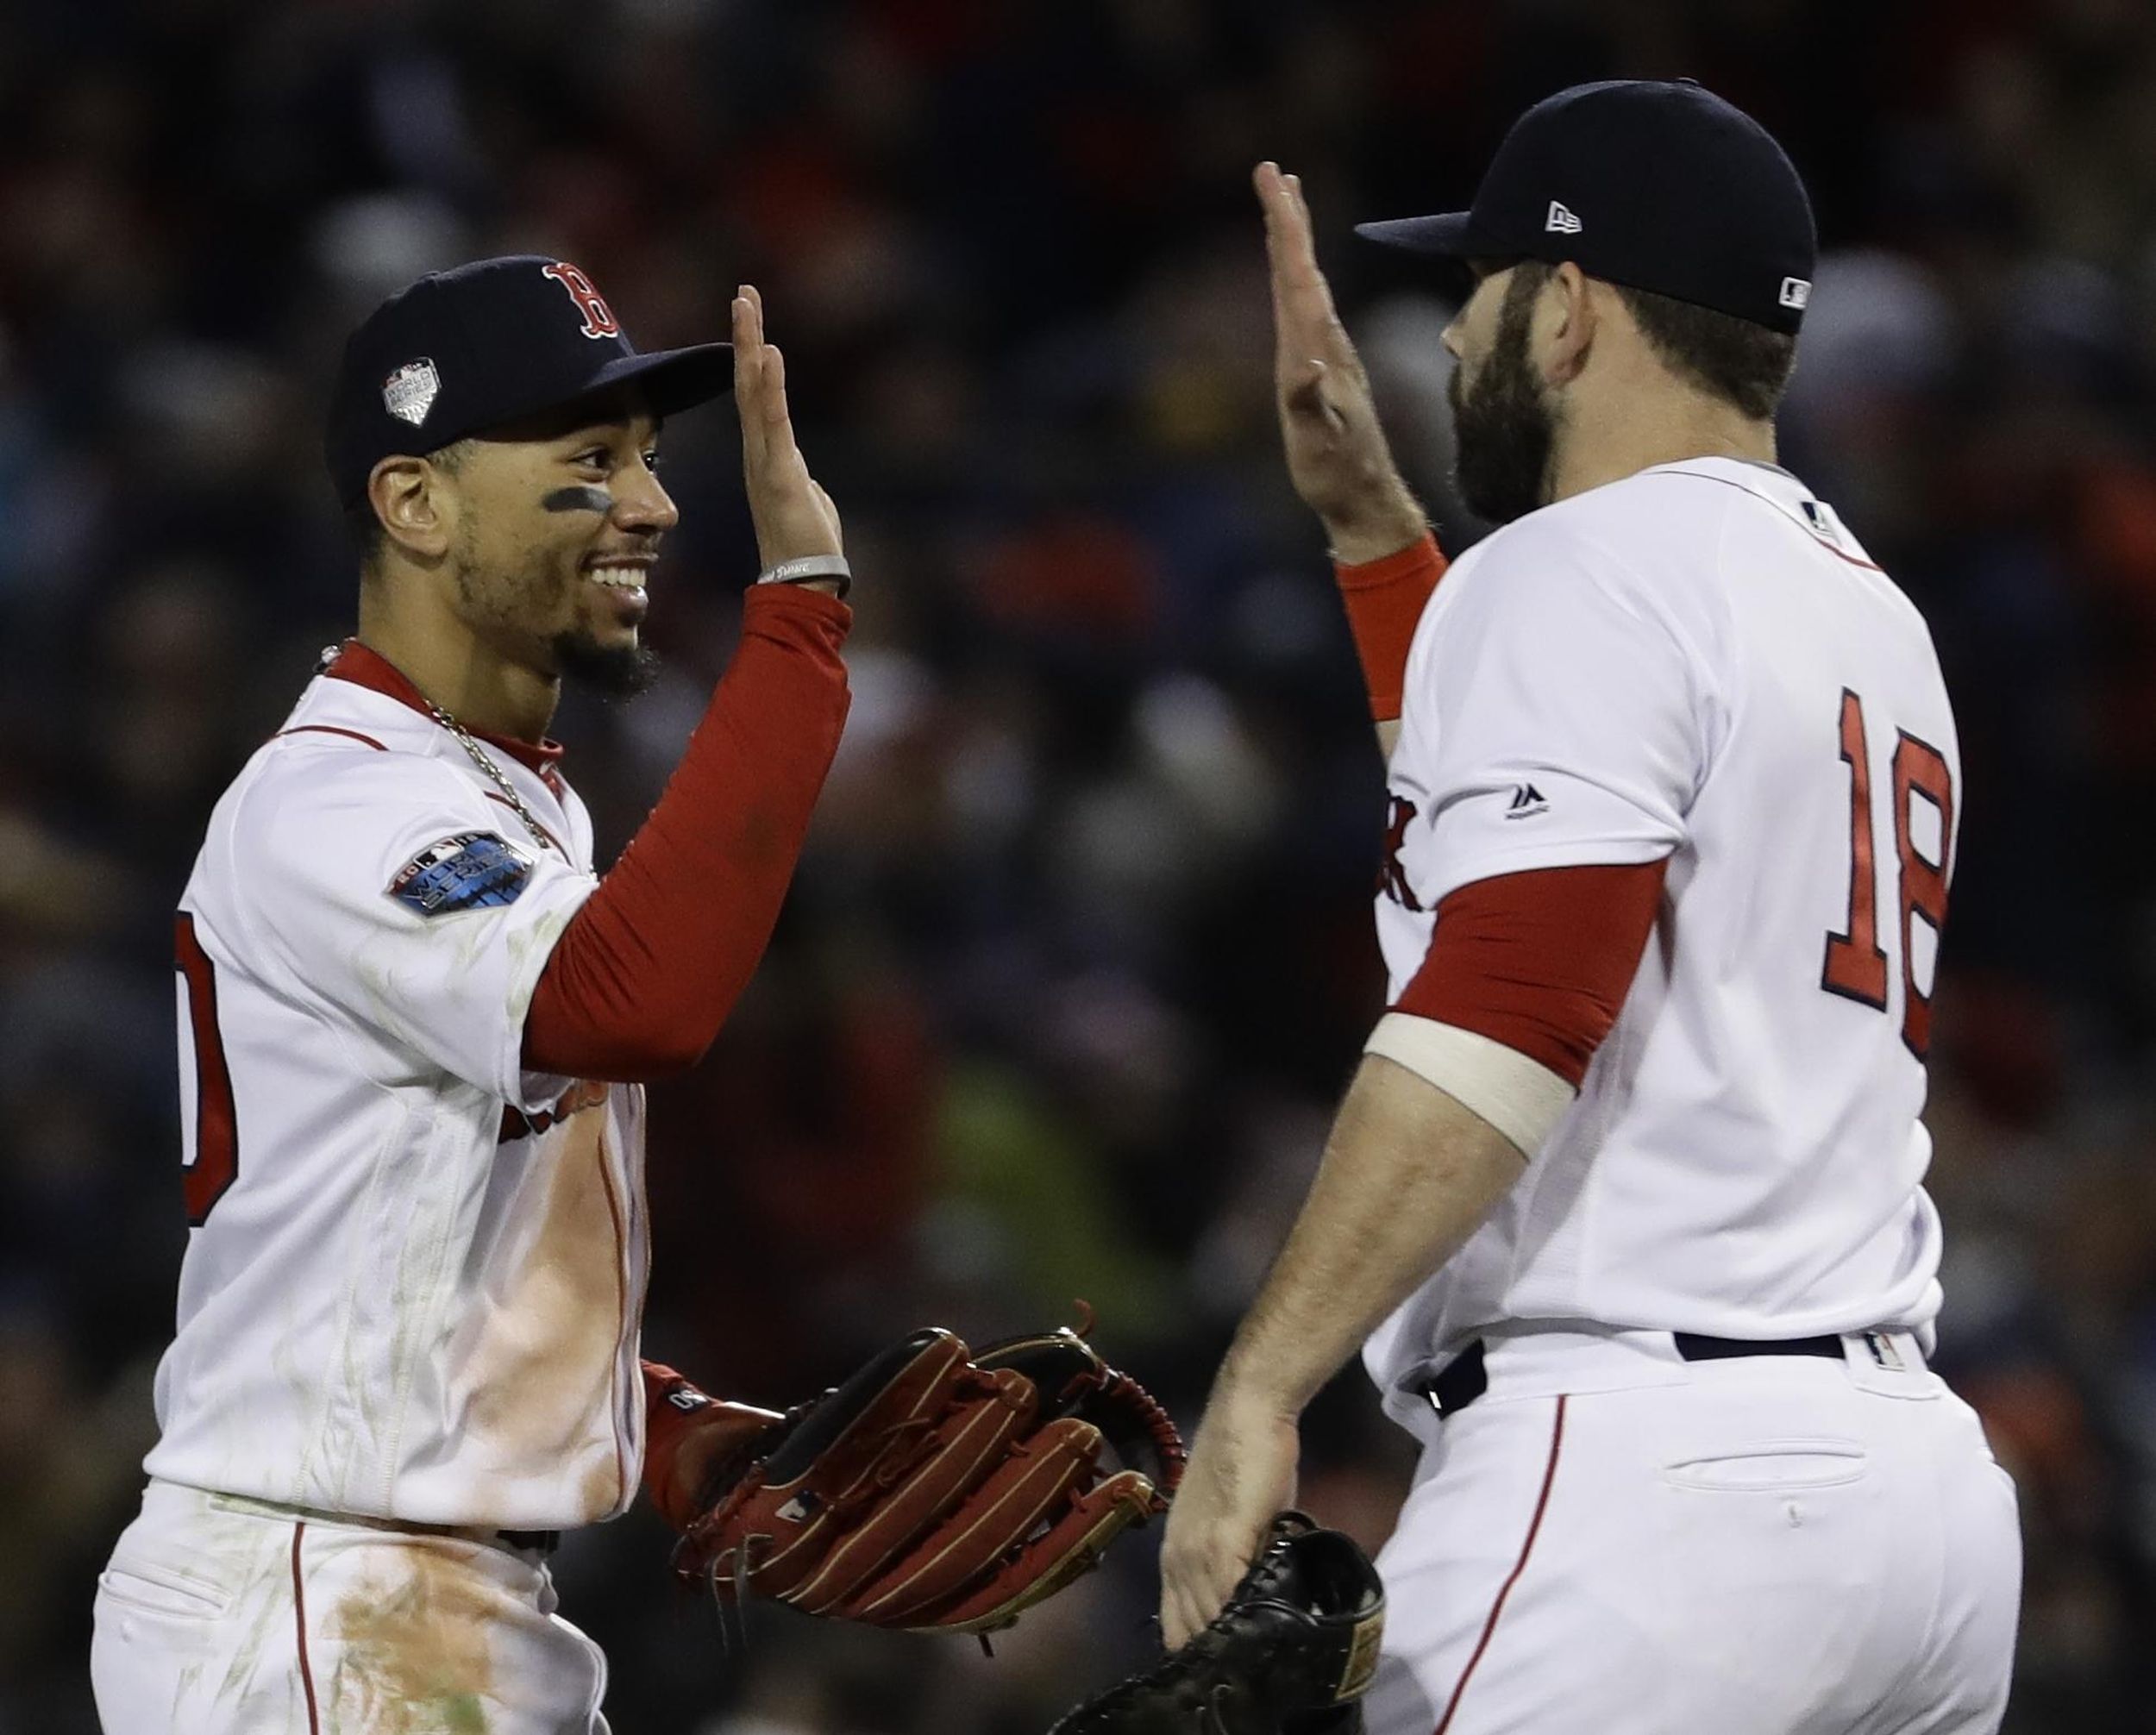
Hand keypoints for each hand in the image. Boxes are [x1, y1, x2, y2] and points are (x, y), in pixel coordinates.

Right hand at [732, 284, 845, 580]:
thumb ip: (802, 482)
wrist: (803, 582)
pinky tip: (768, 351)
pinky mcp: (780, 472)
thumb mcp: (807, 500)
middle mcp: (759, 451)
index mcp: (767, 454)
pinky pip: (774, 420)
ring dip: (749, 347)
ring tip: (747, 306)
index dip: (751, 354)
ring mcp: (765, 460)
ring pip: (753, 393)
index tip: (750, 314)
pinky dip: (770, 385)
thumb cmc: (806, 546)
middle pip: (748, 383)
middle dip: (745, 335)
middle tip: (744, 292)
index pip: (756, 394)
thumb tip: (806, 481)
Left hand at [1158, 1384, 1299, 1649]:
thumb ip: (1239, 1561)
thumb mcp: (1236, 1522)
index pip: (1177, 1624)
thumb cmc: (1245, 1461)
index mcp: (1175, 1557)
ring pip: (1207, 1620)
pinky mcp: (1225, 1542)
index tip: (1222, 1668)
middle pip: (1188, 1631)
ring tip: (1256, 1663)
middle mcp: (1177, 1560)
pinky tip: (1262, 1634)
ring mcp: (1197, 1552)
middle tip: (1242, 1673)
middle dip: (1214, 1654)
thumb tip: (1254, 1598)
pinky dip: (1243, 1619)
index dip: (1198, 1650)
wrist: (1247, 1414)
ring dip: (1230, 1643)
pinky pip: (1229, 1597)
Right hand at [1256, 162, 1426, 565]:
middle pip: (1303, 267)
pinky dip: (1296, 278)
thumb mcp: (1319, 444)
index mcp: (1315, 349)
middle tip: (1273, 171)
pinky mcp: (1323, 367)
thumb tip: (1306, 367)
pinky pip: (1305, 307)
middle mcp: (1322, 342)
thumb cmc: (1336, 473)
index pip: (1298, 275)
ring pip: (1306, 282)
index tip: (1274, 182)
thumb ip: (1310, 405)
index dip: (1285, 227)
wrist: (1364, 497)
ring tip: (1285, 204)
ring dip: (1293, 241)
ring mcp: (1325, 353)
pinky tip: (1294, 273)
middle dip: (1286, 217)